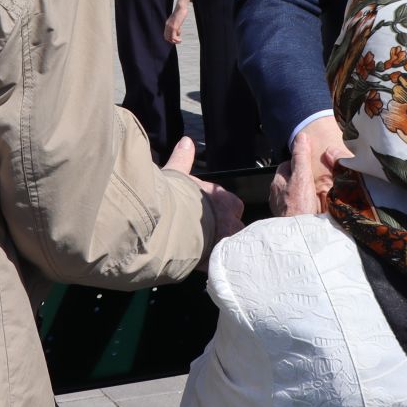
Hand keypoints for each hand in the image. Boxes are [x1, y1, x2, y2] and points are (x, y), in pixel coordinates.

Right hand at [162, 137, 243, 266]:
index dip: (220, 209)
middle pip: (235, 227)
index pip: (231, 204)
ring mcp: (227, 243)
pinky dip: (212, 264)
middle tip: (205, 234)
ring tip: (203, 252)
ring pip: (231, 247)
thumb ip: (183, 158)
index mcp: (224, 200)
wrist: (171, 224)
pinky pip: (219, 264)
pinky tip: (199, 265)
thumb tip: (186, 141)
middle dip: (223, 231)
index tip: (207, 212)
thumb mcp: (177, 174)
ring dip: (221, 249)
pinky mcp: (218, 261)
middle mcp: (231, 221)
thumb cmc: (174, 197)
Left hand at [163, 5, 187, 44]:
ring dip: (175, 41)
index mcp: (167, 24)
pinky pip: (173, 36)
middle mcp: (167, 26)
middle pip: (167, 38)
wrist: (180, 7)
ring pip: (170, 38)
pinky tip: (180, 39)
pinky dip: (177, 40)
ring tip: (180, 40)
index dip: (170, 39)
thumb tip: (177, 30)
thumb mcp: (176, 20)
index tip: (176, 39)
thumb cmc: (180, 12)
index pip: (165, 35)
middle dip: (173, 41)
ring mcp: (170, 27)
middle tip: (178, 40)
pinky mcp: (174, 27)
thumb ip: (175, 25)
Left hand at [269, 116, 348, 215]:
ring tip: (319, 194)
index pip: (287, 165)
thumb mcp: (302, 177)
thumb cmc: (298, 208)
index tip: (311, 163)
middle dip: (302, 178)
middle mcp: (276, 197)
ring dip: (304, 193)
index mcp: (277, 183)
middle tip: (318, 179)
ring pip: (293, 195)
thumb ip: (301, 158)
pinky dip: (305, 206)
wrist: (300, 238)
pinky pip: (298, 208)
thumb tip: (301, 137)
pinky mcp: (290, 221)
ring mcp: (283, 210)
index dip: (300, 162)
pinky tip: (315, 210)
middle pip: (290, 181)